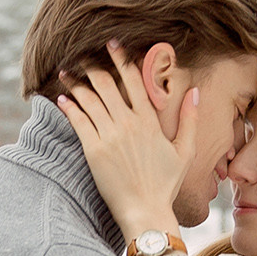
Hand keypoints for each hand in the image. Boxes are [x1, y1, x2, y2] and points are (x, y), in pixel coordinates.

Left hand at [56, 42, 193, 243]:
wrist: (145, 210)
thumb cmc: (165, 185)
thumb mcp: (185, 152)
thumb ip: (190, 119)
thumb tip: (195, 92)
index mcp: (150, 121)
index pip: (134, 80)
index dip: (122, 59)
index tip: (112, 45)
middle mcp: (128, 124)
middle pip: (106, 84)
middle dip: (93, 66)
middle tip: (82, 56)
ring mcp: (110, 136)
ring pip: (89, 100)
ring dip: (76, 83)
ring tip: (66, 73)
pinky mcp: (94, 150)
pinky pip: (78, 121)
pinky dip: (69, 107)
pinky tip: (62, 99)